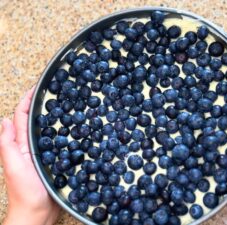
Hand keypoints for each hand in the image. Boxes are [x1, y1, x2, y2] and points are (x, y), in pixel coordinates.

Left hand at [0, 88, 59, 224]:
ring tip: (70, 104)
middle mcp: (32, 145)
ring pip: (50, 129)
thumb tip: (3, 120)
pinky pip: (61, 142)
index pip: (21, 116)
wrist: (37, 213)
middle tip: (59, 91)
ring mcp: (44, 153)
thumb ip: (7, 144)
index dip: (28, 99)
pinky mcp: (56, 160)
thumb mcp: (13, 165)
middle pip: (36, 119)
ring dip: (56, 116)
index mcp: (20, 144)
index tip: (39, 85)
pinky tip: (78, 128)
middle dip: (44, 103)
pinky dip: (66, 133)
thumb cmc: (25, 191)